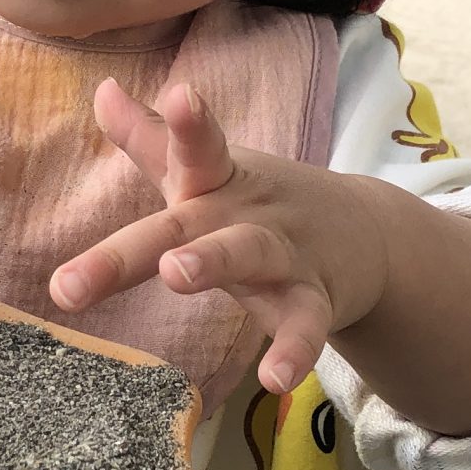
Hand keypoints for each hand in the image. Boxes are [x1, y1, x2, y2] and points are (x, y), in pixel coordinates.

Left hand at [49, 79, 389, 394]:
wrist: (369, 235)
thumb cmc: (260, 203)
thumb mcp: (210, 171)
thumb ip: (149, 138)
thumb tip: (101, 87)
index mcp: (216, 181)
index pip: (197, 147)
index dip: (186, 123)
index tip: (180, 95)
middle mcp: (245, 213)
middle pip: (190, 223)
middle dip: (141, 243)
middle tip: (101, 257)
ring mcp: (283, 254)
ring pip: (248, 257)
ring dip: (214, 262)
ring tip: (178, 274)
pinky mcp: (314, 300)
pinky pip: (302, 326)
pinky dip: (292, 352)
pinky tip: (275, 382)